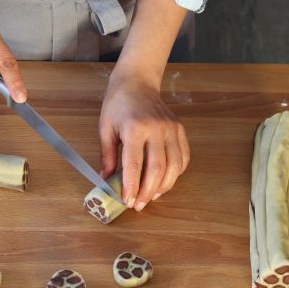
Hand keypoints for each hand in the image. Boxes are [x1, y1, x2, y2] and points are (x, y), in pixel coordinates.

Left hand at [99, 69, 189, 210]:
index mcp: (135, 128)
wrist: (137, 82)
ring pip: (174, 166)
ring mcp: (171, 129)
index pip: (134, 164)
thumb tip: (106, 181)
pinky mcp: (180, 130)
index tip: (127, 201)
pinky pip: (183, 157)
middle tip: (139, 205)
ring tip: (151, 197)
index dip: (131, 186)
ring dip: (163, 186)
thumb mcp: (105, 129)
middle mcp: (156, 129)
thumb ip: (107, 156)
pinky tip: (164, 181)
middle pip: (157, 169)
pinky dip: (176, 173)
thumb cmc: (117, 104)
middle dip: (148, 192)